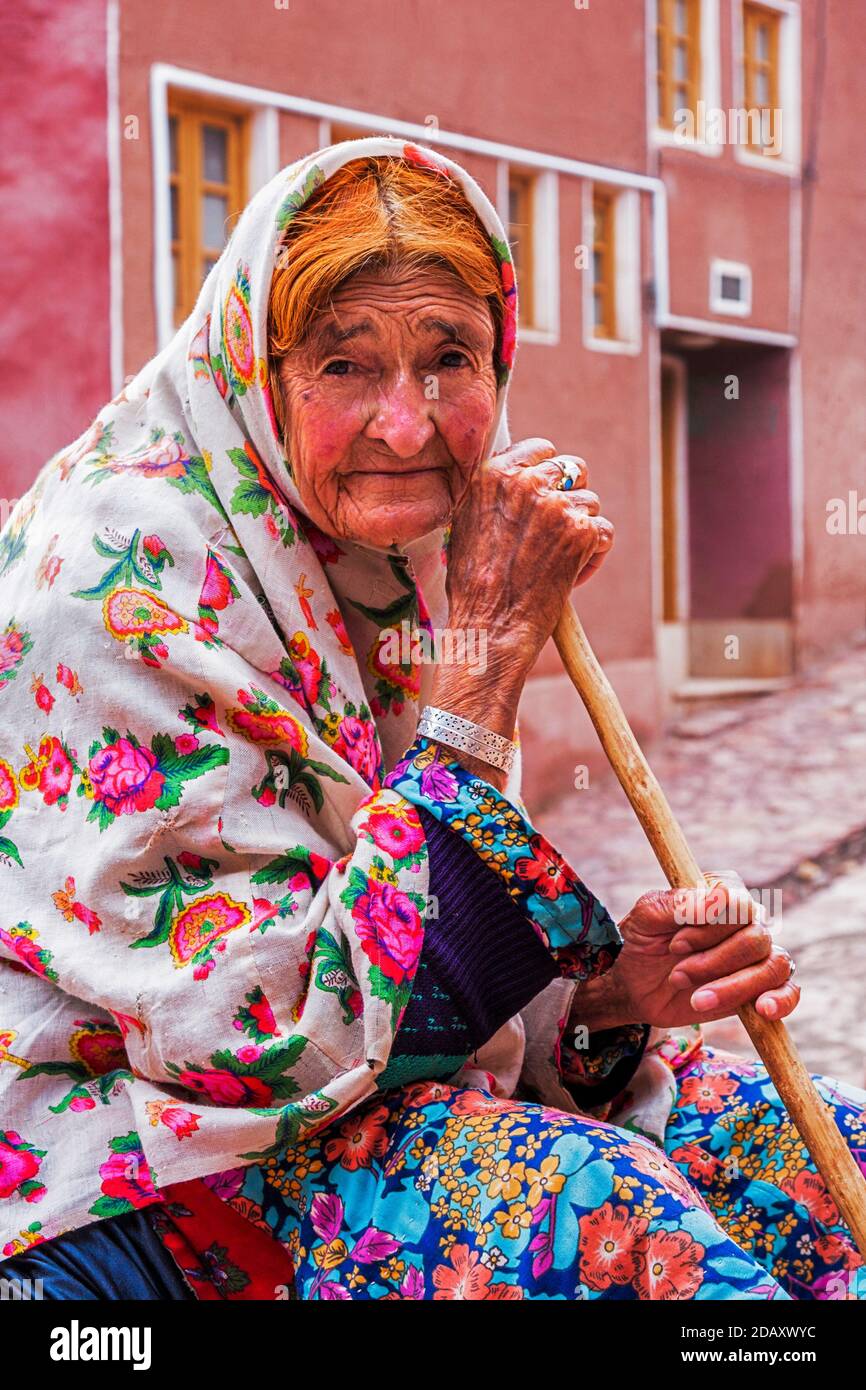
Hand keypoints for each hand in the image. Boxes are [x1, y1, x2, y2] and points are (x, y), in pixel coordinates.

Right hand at [446, 438, 613, 675]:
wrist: (490, 626)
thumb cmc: (472, 587)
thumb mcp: (466, 524)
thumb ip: (493, 495)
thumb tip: (519, 480)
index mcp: (493, 474)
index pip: (541, 449)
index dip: (548, 475)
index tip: (544, 498)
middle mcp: (526, 482)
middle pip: (572, 469)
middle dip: (571, 496)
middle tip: (557, 530)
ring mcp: (556, 505)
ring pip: (590, 502)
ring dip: (581, 530)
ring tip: (558, 560)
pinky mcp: (581, 531)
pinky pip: (603, 531)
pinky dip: (593, 553)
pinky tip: (572, 573)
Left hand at [604, 872, 798, 1030]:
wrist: (633, 985)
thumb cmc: (641, 943)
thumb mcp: (645, 918)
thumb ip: (676, 903)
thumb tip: (714, 900)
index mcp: (720, 895)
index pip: (739, 903)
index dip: (711, 927)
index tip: (676, 943)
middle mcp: (744, 922)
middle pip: (756, 938)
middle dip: (713, 962)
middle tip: (677, 975)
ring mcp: (755, 955)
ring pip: (773, 965)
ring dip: (734, 986)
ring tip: (697, 1000)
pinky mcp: (759, 988)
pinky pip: (789, 990)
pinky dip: (782, 1000)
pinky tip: (762, 1009)